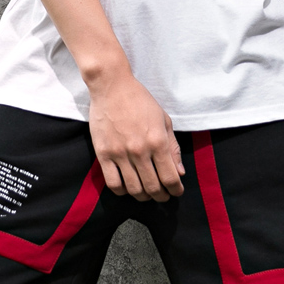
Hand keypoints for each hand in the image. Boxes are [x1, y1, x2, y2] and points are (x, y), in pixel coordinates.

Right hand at [88, 73, 184, 201]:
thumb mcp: (164, 120)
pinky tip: (127, 188)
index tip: (176, 191)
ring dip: (143, 197)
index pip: (171, 177)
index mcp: (158, 141)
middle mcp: (140, 151)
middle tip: (163, 196)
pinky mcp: (103, 154)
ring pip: (134, 189)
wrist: (112, 87)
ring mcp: (120, 154)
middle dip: (161, 196)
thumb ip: (173, 148)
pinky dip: (122, 192)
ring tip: (146, 194)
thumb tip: (180, 173)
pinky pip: (113, 183)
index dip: (176, 189)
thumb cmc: (140, 100)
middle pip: (153, 187)